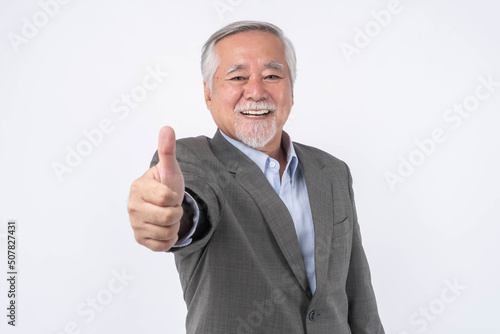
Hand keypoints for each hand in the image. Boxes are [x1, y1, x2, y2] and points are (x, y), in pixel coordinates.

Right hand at [127, 126, 184, 250]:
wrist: (165, 204)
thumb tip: (167, 128)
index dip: (175, 196)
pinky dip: (169, 239)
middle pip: (168, 216)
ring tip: (168, 216)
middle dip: (176, 212)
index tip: (170, 193)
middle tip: (171, 206)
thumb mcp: (170, 169)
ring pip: (167, 232)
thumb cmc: (166, 184)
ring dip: (174, 225)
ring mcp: (135, 224)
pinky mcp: (140, 239)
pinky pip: (162, 245)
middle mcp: (132, 207)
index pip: (167, 197)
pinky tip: (164, 227)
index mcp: (138, 187)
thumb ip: (167, 150)